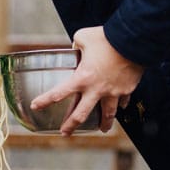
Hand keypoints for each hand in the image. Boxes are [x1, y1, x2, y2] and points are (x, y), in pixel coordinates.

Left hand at [29, 26, 143, 135]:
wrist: (135, 40)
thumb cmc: (107, 37)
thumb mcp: (84, 37)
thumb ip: (76, 44)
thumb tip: (76, 47)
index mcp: (82, 78)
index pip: (58, 93)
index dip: (44, 101)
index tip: (35, 106)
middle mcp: (96, 90)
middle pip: (80, 115)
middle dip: (71, 126)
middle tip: (64, 133)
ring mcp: (113, 92)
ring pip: (107, 114)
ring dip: (104, 123)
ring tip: (103, 130)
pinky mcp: (127, 89)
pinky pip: (123, 100)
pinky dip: (121, 104)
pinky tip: (121, 107)